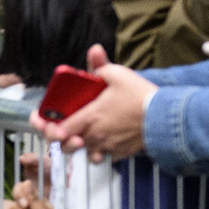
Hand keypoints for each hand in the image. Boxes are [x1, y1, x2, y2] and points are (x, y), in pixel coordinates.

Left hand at [32, 45, 153, 159]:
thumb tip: (94, 52)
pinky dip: (103, 151)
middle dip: (65, 140)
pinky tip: (107, 140)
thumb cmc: (140, 96)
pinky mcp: (121, 153)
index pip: (58, 129)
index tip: (44, 123)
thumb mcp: (119, 74)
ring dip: (84, 146)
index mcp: (89, 117)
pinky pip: (105, 156)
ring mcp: (108, 147)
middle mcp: (95, 136)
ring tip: (88, 136)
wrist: (164, 118)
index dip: (47, 128)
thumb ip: (101, 66)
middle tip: (67, 130)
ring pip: (87, 153)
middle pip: (68, 146)